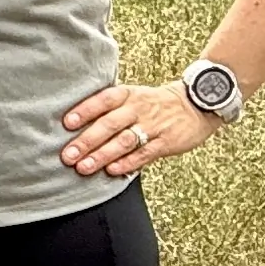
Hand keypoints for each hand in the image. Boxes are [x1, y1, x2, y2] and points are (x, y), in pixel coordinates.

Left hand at [58, 79, 220, 177]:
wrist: (197, 104)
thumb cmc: (156, 103)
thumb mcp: (134, 95)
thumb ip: (111, 108)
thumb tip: (76, 125)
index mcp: (129, 94)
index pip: (104, 100)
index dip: (85, 110)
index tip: (67, 123)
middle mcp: (139, 109)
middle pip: (110, 124)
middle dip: (87, 141)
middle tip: (68, 155)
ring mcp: (153, 126)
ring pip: (124, 141)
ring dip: (102, 155)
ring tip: (84, 167)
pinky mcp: (165, 142)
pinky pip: (144, 154)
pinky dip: (127, 163)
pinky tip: (112, 171)